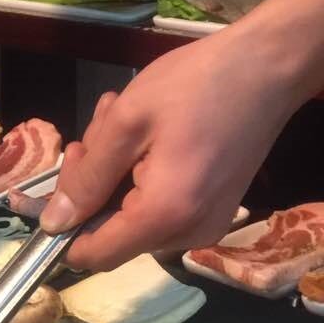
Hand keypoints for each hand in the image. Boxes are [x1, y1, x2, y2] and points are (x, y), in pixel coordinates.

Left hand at [40, 27, 300, 270]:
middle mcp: (187, 235)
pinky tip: (145, 138)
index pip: (94, 255)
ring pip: (131, 220)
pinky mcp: (213, 213)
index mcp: (164, 215)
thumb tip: (54, 224)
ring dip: (114, 176)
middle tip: (96, 132)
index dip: (66, 229)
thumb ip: (86, 179)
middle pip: (111, 235)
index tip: (66, 182)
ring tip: (121, 124)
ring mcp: (204, 227)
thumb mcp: (126, 122)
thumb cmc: (196, 84)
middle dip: (92, 188)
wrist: (269, 67)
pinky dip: (140, 178)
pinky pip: (157, 210)